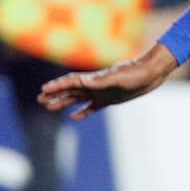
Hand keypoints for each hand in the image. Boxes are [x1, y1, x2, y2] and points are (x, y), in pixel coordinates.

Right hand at [38, 43, 178, 119]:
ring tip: (49, 107)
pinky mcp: (109, 100)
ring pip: (77, 98)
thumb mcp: (118, 78)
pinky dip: (82, 112)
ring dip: (63, 102)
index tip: (43, 90)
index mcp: (94, 79)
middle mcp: (95, 84)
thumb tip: (82, 80)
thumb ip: (100, 80)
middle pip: (70, 90)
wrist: (150, 74)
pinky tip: (74, 117)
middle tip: (39, 99)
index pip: (71, 82)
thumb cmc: (135, 74)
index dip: (57, 86)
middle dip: (55, 94)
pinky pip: (91, 107)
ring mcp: (101, 92)